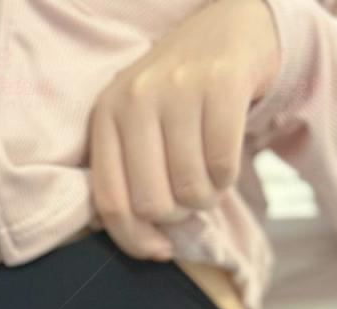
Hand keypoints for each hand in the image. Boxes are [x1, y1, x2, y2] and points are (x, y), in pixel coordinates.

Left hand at [89, 0, 280, 259]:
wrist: (230, 29)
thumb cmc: (178, 98)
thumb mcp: (139, 128)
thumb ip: (129, 178)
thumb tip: (147, 246)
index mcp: (105, 117)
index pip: (111, 203)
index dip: (135, 240)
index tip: (159, 251)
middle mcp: (135, 99)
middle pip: (152, 204)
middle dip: (177, 217)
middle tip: (188, 200)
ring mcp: (178, 88)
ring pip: (190, 189)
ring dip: (206, 199)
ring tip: (208, 179)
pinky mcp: (221, 83)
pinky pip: (223, 165)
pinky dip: (228, 178)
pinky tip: (224, 161)